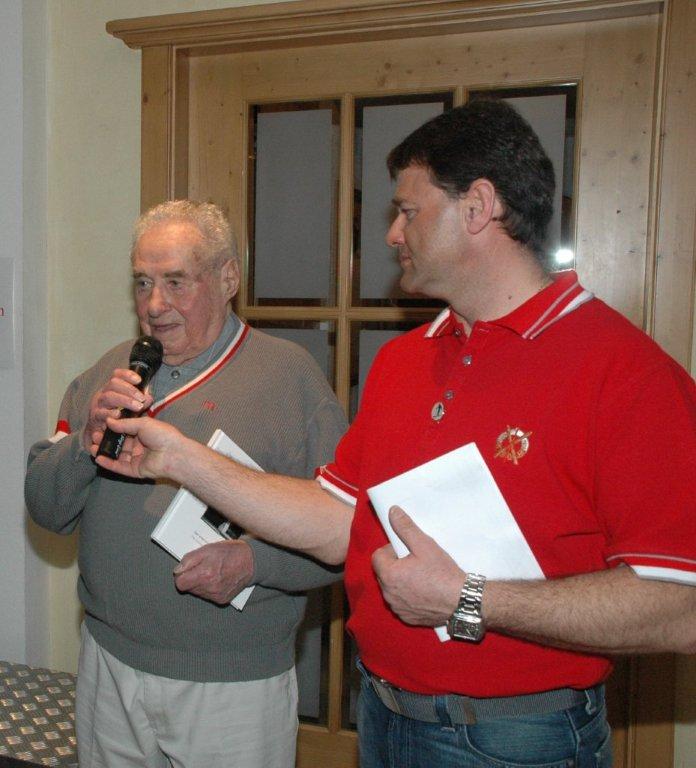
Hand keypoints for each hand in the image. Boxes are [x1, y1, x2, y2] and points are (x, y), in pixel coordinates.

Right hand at [83, 368, 152, 449]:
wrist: (102, 435)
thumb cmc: (119, 419)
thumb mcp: (131, 408)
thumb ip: (140, 401)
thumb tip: (149, 397)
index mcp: (112, 389)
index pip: (117, 375)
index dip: (127, 375)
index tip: (139, 380)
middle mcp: (103, 394)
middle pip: (113, 383)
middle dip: (130, 390)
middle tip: (142, 398)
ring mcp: (98, 405)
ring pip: (108, 397)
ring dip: (124, 401)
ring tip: (137, 407)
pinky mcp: (95, 418)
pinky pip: (101, 413)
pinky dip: (110, 413)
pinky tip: (119, 415)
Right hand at [92, 416, 183, 479]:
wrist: (174, 453)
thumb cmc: (163, 435)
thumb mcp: (143, 423)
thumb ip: (125, 424)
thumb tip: (109, 421)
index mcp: (143, 433)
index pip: (124, 430)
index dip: (112, 429)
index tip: (100, 425)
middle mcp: (139, 446)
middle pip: (119, 443)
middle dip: (106, 440)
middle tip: (94, 436)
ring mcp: (136, 459)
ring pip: (117, 455)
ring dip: (104, 451)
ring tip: (92, 446)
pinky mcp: (135, 470)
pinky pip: (119, 467)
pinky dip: (108, 463)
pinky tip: (98, 458)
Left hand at [174, 540, 254, 604]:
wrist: (250, 561)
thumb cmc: (230, 553)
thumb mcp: (207, 548)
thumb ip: (189, 559)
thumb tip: (177, 570)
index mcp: (205, 574)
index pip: (180, 583)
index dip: (181, 575)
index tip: (186, 570)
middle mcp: (210, 588)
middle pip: (188, 588)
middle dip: (192, 578)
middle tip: (203, 567)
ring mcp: (216, 595)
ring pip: (197, 592)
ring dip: (200, 583)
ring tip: (211, 572)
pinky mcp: (222, 600)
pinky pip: (207, 596)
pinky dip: (209, 588)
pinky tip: (217, 579)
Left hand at [372, 506, 465, 625]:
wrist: (462, 601)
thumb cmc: (442, 572)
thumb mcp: (424, 544)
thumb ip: (405, 528)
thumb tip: (392, 512)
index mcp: (389, 575)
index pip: (377, 556)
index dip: (391, 550)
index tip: (407, 550)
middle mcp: (388, 594)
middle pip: (383, 572)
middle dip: (395, 565)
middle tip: (415, 561)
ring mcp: (398, 608)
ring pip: (391, 588)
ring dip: (400, 581)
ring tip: (420, 576)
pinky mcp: (407, 618)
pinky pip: (400, 603)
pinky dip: (407, 596)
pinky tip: (423, 591)